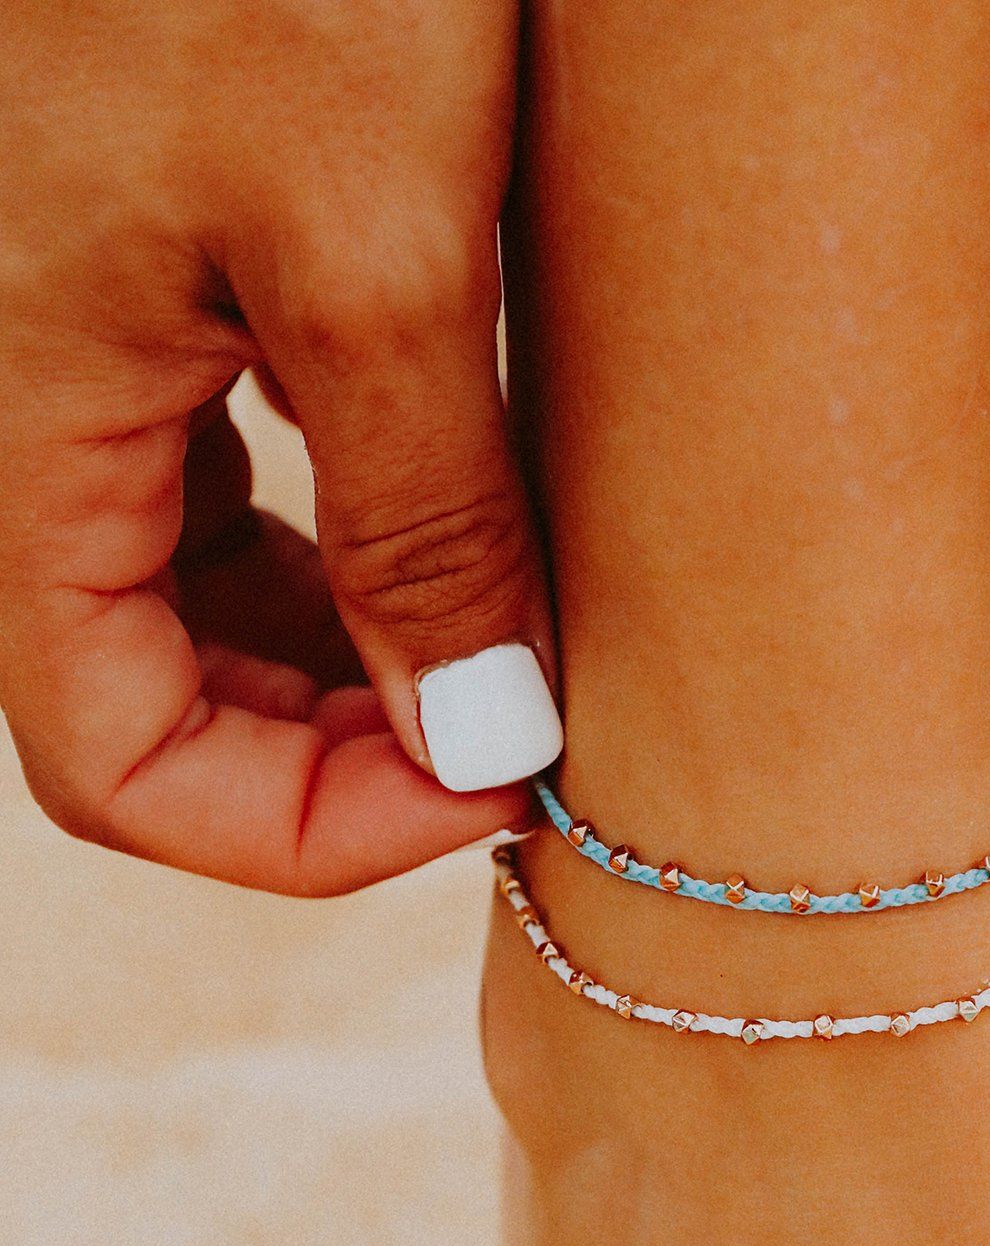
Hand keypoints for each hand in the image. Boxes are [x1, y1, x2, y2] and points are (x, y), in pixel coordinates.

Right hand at [0, 0, 560, 893]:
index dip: (303, 829)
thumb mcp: (379, 250)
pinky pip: (238, 491)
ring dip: (346, 668)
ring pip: (197, 607)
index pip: (117, 765)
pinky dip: (346, 553)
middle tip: (518, 739)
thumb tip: (478, 745)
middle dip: (335, 760)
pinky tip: (449, 528)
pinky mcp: (175, 294)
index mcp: (26, 433)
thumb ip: (419, 526)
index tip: (494, 793)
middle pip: (154, 699)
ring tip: (503, 652)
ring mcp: (92, 357)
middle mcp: (29, 416)